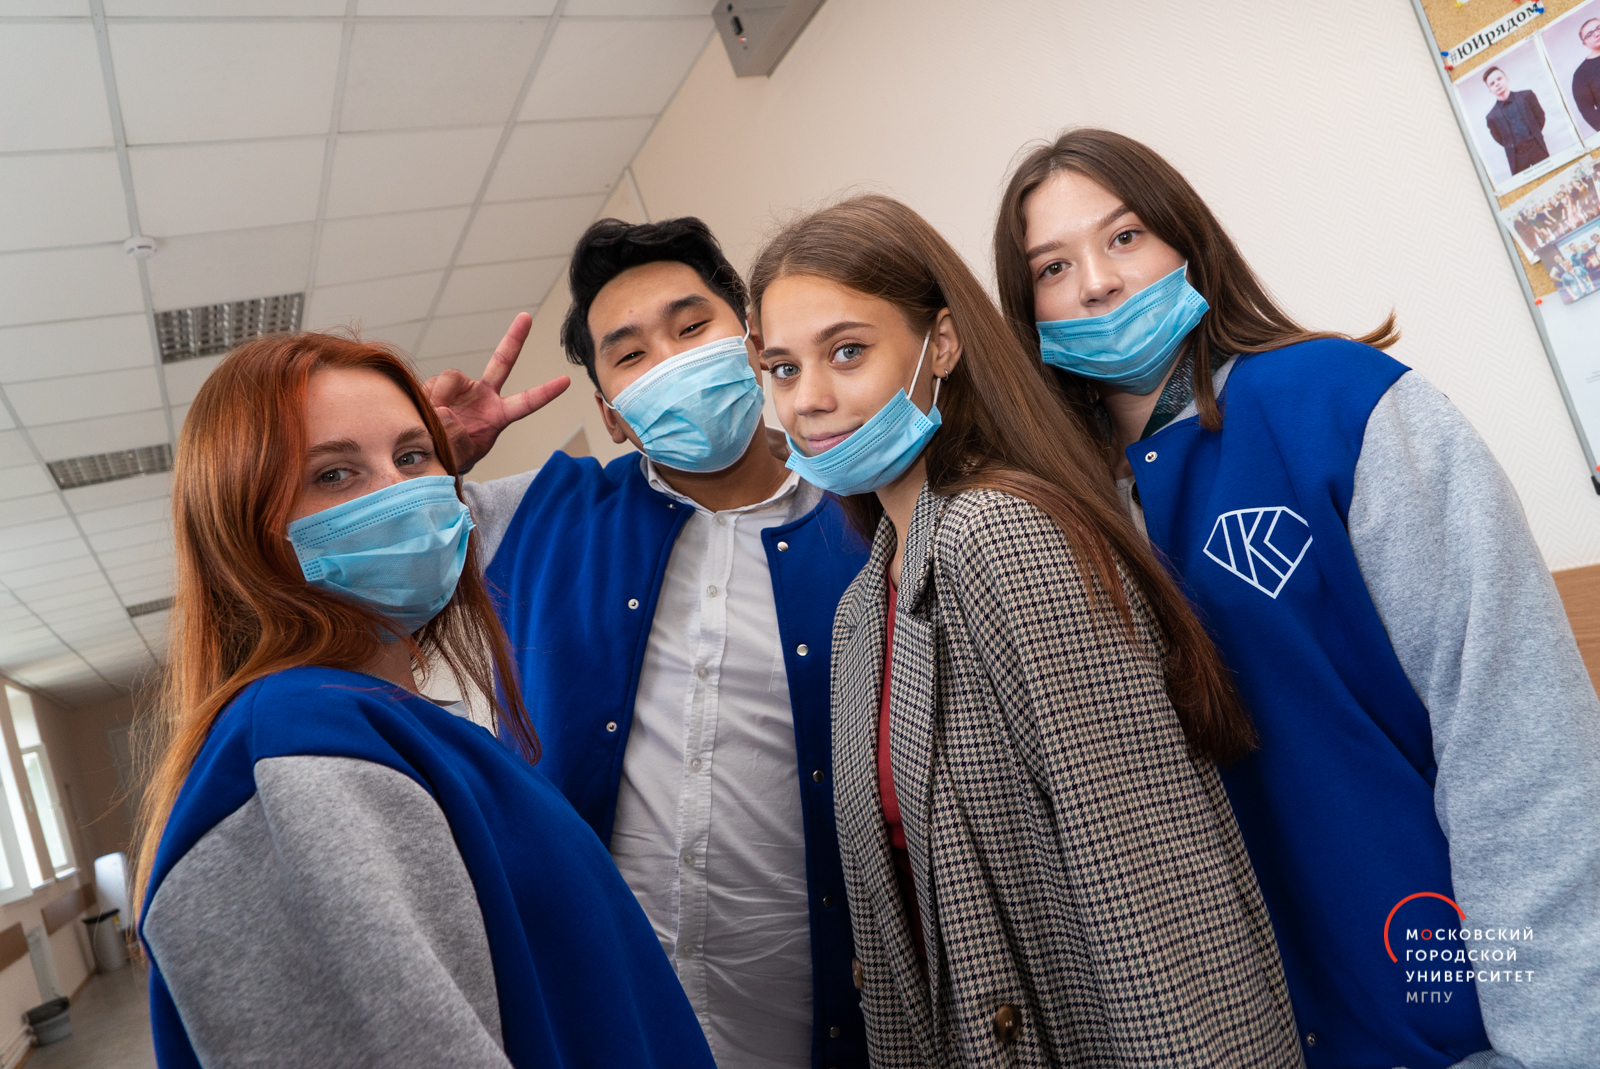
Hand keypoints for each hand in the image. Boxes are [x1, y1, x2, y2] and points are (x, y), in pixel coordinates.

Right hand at [422, 312, 569, 473]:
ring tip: (435, 416)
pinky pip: (434, 383)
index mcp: (498, 415)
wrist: (431, 451)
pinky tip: (426, 409)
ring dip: (440, 396)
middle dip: (515, 338)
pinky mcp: (442, 385)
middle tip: (526, 317)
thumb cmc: (454, 455)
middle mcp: (484, 395)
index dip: (545, 392)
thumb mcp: (462, 456)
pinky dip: (427, 395)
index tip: (566, 381)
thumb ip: (457, 439)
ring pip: (452, 377)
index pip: (526, 403)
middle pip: (503, 361)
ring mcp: (464, 388)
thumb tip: (446, 412)